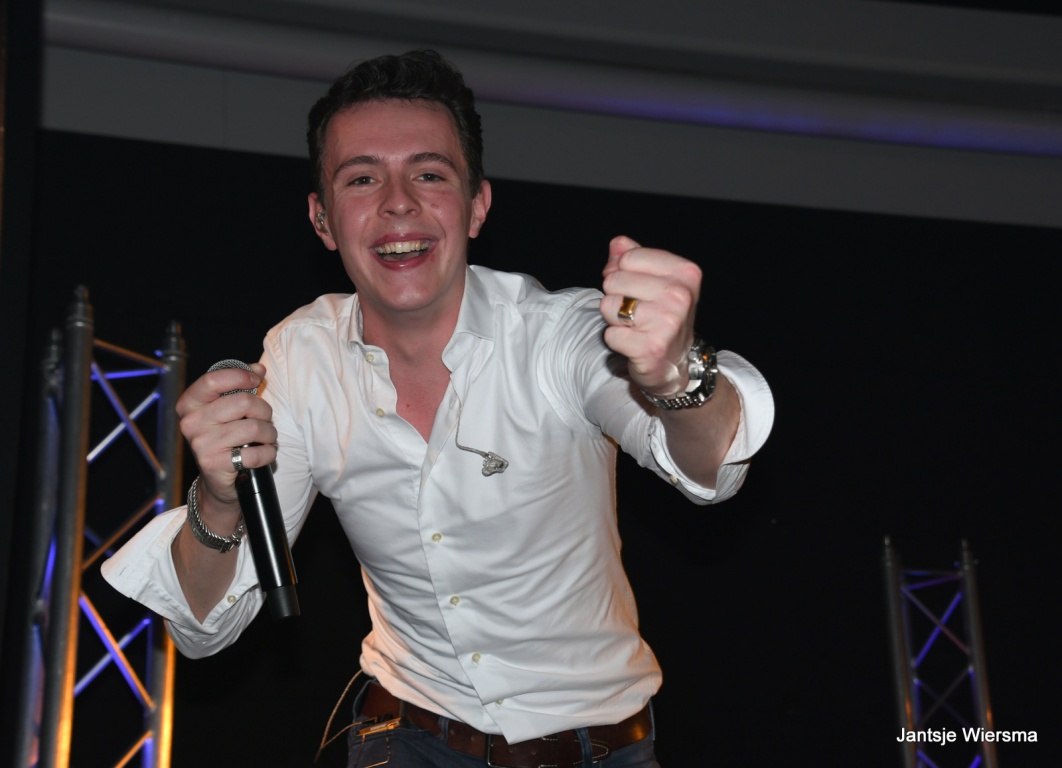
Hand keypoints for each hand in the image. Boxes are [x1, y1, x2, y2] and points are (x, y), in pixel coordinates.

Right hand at [175, 363, 277, 506]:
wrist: (217, 481)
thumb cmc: (225, 439)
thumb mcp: (227, 411)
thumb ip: (240, 387)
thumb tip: (258, 369)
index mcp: (190, 405)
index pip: (214, 380)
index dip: (240, 376)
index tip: (256, 379)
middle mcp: (191, 423)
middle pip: (243, 402)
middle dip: (264, 411)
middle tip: (264, 421)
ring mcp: (202, 444)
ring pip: (254, 427)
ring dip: (270, 434)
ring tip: (266, 439)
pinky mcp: (215, 464)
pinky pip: (256, 453)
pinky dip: (268, 453)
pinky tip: (263, 454)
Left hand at [600, 235, 701, 397]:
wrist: (674, 364)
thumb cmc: (661, 316)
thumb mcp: (654, 280)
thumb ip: (632, 256)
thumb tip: (617, 244)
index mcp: (685, 272)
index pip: (628, 257)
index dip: (623, 273)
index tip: (638, 289)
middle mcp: (680, 296)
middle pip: (614, 280)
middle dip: (617, 297)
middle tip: (637, 312)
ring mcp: (667, 322)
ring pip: (608, 306)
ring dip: (614, 319)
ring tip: (635, 327)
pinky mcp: (651, 348)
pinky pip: (610, 334)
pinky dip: (616, 340)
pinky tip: (634, 344)